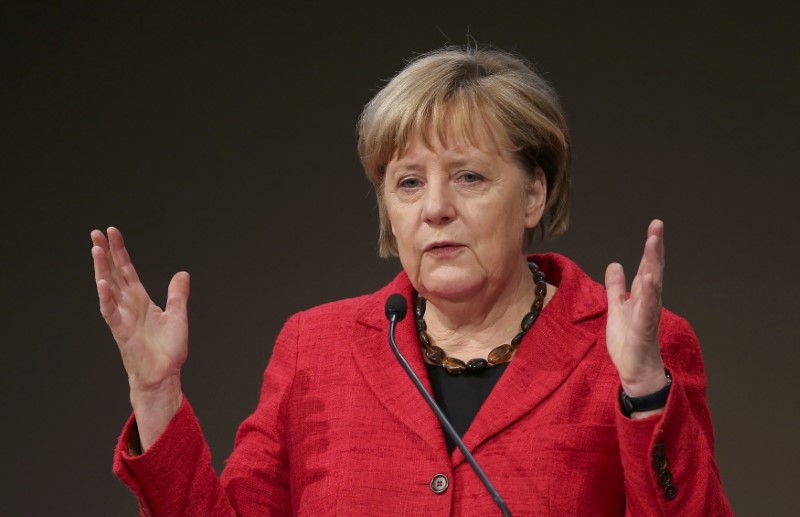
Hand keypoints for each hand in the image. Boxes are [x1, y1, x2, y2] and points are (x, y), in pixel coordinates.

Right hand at [92, 227, 188, 447]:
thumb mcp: (178, 315)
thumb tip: (182, 273)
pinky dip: (106, 298)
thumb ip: (178, 294)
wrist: (165, 375)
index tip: (112, 232)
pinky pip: (111, 312)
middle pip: (114, 274)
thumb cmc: (169, 349)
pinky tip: (102, 283)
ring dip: (102, 269)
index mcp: (141, 300)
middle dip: (106, 253)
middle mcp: (129, 305)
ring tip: (96, 249)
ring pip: (109, 288)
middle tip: (96, 232)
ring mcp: (123, 317)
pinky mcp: (122, 331)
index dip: (120, 252)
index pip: (127, 270)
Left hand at [604, 220, 667, 404]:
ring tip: (653, 243)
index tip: (655, 226)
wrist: (634, 371)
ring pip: (652, 285)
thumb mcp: (616, 308)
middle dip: (655, 248)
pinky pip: (647, 309)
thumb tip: (615, 264)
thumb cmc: (628, 342)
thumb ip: (616, 287)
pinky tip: (648, 279)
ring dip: (653, 264)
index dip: (650, 247)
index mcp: (641, 296)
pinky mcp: (644, 329)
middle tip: (657, 226)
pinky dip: (648, 294)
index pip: (647, 266)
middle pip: (653, 269)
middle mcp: (648, 301)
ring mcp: (648, 314)